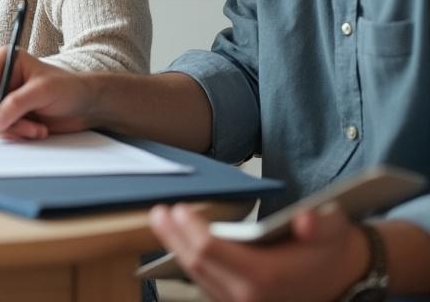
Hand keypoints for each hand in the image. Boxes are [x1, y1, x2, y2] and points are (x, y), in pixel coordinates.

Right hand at [0, 47, 97, 138]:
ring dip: (10, 130)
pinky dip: (15, 134)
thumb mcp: (44, 91)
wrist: (85, 106)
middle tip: (20, 129)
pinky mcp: (7, 116)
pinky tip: (36, 130)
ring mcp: (1, 99)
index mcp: (4, 62)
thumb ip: (17, 104)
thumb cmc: (69, 89)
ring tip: (35, 129)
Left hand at [148, 202, 370, 301]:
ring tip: (161, 224)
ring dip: (176, 249)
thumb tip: (304, 221)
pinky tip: (179, 244)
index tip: (177, 208)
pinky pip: (206, 285)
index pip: (210, 251)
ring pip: (197, 276)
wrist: (342, 281)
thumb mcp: (333, 229)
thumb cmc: (330, 251)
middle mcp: (247, 298)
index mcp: (263, 277)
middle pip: (196, 264)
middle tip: (157, 213)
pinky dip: (191, 263)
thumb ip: (321, 224)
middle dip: (173, 237)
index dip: (189, 229)